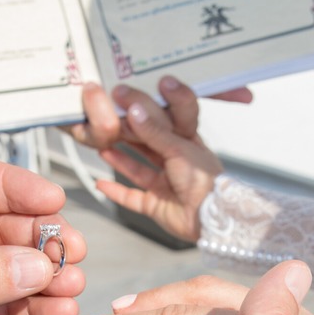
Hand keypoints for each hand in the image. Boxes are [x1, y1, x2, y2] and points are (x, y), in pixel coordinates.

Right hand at [65, 77, 245, 241]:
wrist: (211, 217)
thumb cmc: (205, 180)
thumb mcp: (179, 147)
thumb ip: (154, 131)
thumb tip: (134, 110)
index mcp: (187, 144)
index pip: (163, 122)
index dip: (145, 110)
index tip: (125, 98)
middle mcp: (175, 163)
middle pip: (147, 146)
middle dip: (128, 135)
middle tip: (108, 120)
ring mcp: (165, 185)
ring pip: (138, 169)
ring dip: (120, 159)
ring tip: (102, 146)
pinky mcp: (156, 205)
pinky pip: (132, 197)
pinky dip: (117, 192)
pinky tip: (102, 183)